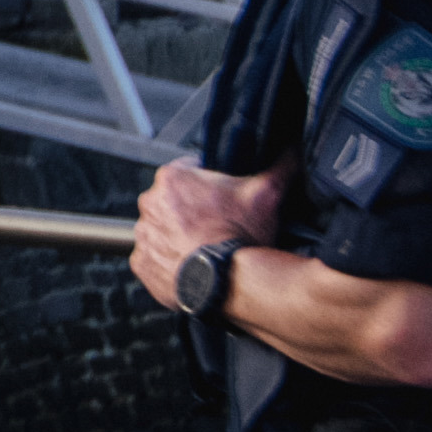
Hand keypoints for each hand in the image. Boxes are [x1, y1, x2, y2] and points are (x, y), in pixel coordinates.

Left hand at [129, 160, 284, 311]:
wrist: (229, 281)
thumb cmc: (241, 236)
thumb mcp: (266, 194)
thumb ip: (279, 167)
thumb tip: (291, 151)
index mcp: (172, 178)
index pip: (189, 172)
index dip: (209, 185)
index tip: (222, 200)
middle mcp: (150, 203)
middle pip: (173, 202)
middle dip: (193, 212)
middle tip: (217, 226)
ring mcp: (144, 234)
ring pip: (163, 230)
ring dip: (179, 237)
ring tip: (206, 247)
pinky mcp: (141, 263)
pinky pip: (154, 258)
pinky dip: (170, 261)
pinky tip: (192, 264)